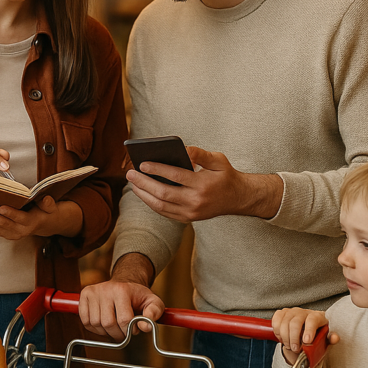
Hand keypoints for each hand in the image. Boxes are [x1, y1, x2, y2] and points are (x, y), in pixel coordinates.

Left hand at [0, 196, 80, 239]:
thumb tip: (46, 200)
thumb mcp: (50, 207)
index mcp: (31, 223)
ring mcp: (10, 234)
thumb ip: (48, 204)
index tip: (1, 207)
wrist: (43, 224)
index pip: (21, 218)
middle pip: (1, 223)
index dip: (11, 214)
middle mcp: (19, 231)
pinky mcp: (3, 234)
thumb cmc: (44, 212)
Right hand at [79, 279, 164, 341]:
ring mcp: (93, 292)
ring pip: (95, 324)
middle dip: (118, 333)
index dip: (130, 330)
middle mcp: (105, 289)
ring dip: (106, 332)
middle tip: (124, 332)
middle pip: (108, 323)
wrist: (124, 283)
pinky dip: (94, 328)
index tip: (134, 329)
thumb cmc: (138, 296)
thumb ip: (154, 313)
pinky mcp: (84, 295)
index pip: (124, 320)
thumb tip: (145, 326)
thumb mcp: (153, 301)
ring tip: (114, 328)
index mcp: (122, 289)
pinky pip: (85, 321)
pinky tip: (103, 325)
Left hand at [128, 146, 283, 222]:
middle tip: (130, 173)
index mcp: (203, 185)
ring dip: (144, 194)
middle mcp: (196, 201)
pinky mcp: (188, 218)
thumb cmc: (225, 175)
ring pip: (161, 205)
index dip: (157, 169)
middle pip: (163, 193)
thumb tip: (183, 149)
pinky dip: (152, 203)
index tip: (142, 163)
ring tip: (133, 183)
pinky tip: (143, 193)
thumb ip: (200, 154)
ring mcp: (191, 213)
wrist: (238, 199)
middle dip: (144, 183)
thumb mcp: (218, 160)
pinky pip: (165, 212)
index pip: (175, 176)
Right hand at [270, 308, 339, 364]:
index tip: (306, 341)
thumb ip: (330, 338)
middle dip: (293, 338)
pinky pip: (276, 320)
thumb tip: (335, 338)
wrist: (307, 331)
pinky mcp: (282, 313)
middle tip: (296, 349)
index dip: (309, 330)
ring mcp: (292, 311)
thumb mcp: (326, 338)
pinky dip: (277, 331)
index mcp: (317, 316)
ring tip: (290, 346)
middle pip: (295, 322)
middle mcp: (303, 312)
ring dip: (285, 337)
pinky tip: (282, 338)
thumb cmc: (318, 334)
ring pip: (284, 322)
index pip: (312, 320)